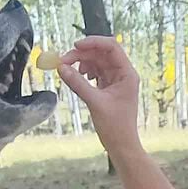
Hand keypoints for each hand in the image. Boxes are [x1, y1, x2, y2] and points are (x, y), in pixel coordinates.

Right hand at [58, 37, 141, 157]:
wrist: (122, 146)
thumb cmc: (115, 127)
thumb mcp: (94, 103)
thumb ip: (78, 84)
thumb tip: (61, 67)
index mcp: (127, 74)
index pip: (111, 46)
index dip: (93, 42)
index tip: (75, 46)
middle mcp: (123, 74)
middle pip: (101, 53)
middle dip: (83, 54)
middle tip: (64, 61)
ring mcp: (116, 80)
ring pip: (97, 61)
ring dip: (82, 62)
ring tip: (69, 70)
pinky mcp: (109, 88)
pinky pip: (96, 72)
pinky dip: (85, 71)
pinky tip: (78, 76)